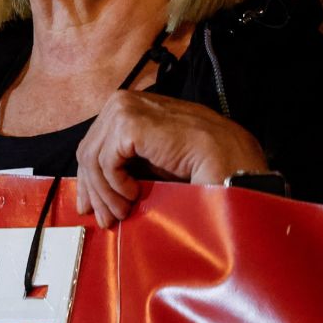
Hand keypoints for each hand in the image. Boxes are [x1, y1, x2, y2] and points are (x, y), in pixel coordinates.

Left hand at [75, 91, 268, 226]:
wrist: (233, 166)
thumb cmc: (202, 169)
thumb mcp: (152, 168)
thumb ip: (123, 172)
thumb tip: (90, 199)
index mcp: (132, 111)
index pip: (95, 145)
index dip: (90, 179)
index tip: (90, 208)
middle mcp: (125, 103)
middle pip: (88, 150)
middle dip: (94, 190)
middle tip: (104, 219)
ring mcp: (127, 108)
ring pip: (92, 157)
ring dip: (106, 192)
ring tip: (124, 212)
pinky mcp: (130, 123)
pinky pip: (105, 160)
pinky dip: (116, 183)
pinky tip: (136, 193)